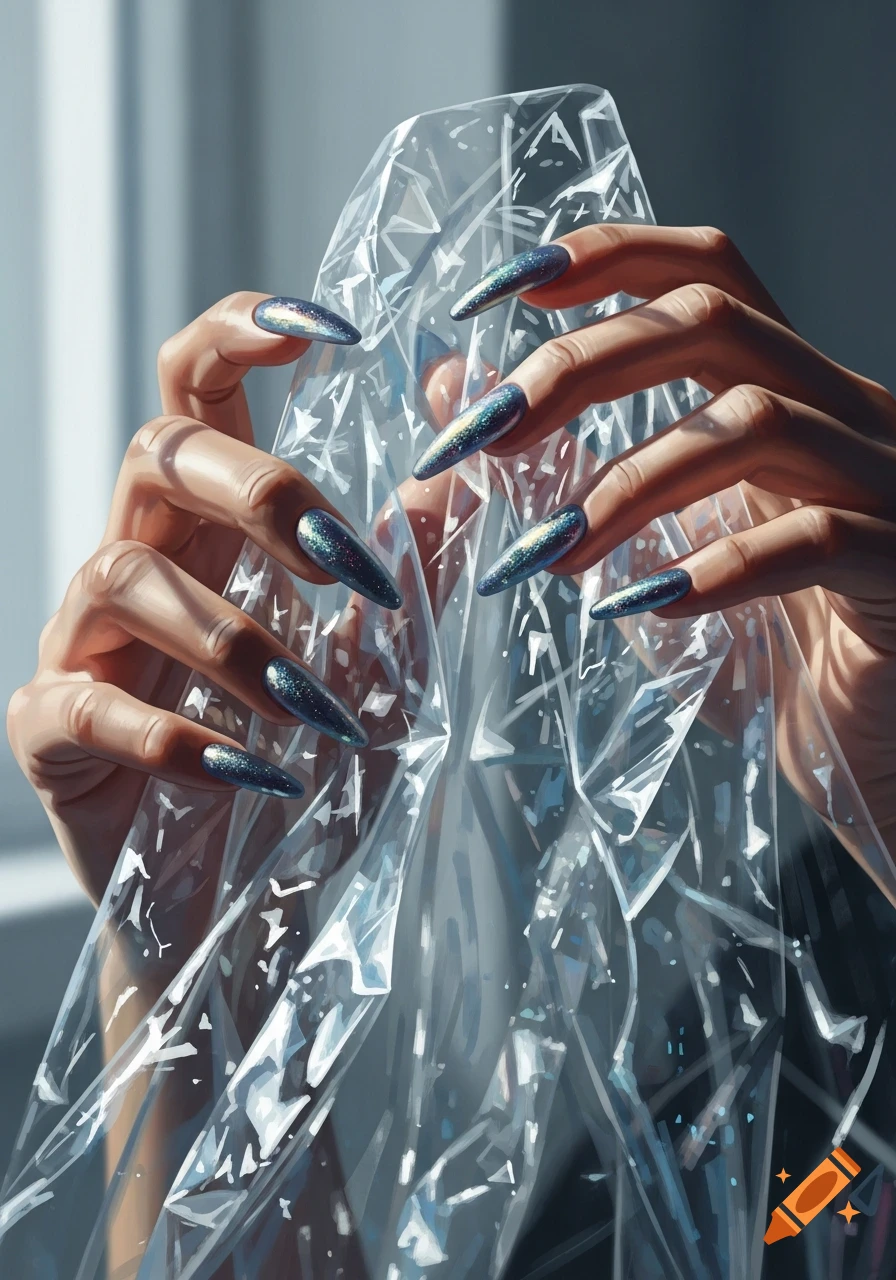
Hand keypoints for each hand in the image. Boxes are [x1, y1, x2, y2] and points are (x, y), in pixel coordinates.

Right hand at [5, 292, 404, 909]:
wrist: (248, 902)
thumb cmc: (312, 761)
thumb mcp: (391, 651)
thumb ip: (423, 541)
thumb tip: (462, 400)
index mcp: (211, 528)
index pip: (197, 392)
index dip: (239, 337)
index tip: (327, 329)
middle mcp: (137, 561)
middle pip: (157, 454)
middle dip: (262, 494)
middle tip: (351, 572)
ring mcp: (83, 644)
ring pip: (123, 575)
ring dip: (237, 640)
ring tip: (317, 710)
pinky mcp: (52, 733)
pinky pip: (87, 707)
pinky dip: (178, 738)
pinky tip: (256, 772)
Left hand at [411, 224, 895, 895]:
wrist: (881, 747)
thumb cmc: (771, 648)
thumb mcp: (649, 550)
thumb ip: (559, 469)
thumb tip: (452, 387)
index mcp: (781, 397)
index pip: (705, 276)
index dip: (611, 257)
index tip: (506, 291)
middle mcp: (837, 415)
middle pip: (715, 321)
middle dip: (586, 363)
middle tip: (490, 430)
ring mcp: (881, 483)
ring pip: (758, 424)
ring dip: (632, 481)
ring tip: (548, 552)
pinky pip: (816, 541)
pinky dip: (721, 566)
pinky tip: (647, 603)